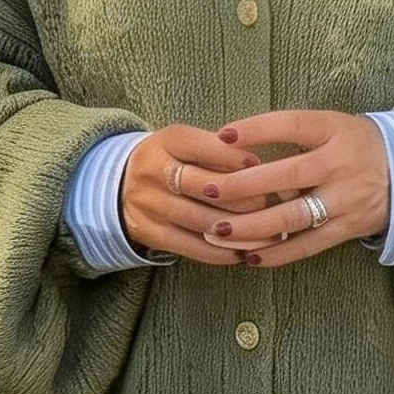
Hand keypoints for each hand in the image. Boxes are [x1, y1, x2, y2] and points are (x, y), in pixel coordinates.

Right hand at [121, 124, 264, 265]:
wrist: (119, 183)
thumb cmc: (171, 160)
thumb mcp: (187, 144)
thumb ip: (219, 151)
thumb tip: (265, 169)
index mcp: (168, 140)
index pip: (207, 147)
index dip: (238, 159)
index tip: (266, 170)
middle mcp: (154, 170)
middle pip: (208, 187)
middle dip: (246, 198)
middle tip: (275, 205)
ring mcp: (150, 204)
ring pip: (203, 221)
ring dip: (241, 230)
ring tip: (271, 235)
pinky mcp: (150, 233)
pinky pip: (192, 247)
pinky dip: (222, 253)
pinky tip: (244, 252)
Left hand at [198, 110, 388, 266]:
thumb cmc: (353, 143)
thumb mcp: (330, 125)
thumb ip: (291, 133)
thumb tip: (234, 142)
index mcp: (333, 131)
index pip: (291, 125)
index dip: (257, 129)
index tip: (222, 135)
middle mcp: (339, 165)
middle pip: (286, 176)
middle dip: (242, 186)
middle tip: (205, 190)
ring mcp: (345, 200)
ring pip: (292, 217)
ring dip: (251, 226)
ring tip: (217, 230)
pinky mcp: (347, 230)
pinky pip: (307, 246)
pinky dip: (276, 253)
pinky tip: (247, 255)